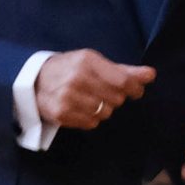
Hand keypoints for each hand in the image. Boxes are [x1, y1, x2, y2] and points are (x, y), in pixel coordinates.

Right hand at [34, 50, 155, 131]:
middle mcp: (78, 78)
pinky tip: (80, 108)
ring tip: (89, 100)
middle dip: (114, 98)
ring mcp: (68, 97)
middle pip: (117, 99)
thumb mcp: (94, 62)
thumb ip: (124, 70)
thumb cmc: (70, 69)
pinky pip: (92, 123)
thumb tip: (151, 74)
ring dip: (102, 109)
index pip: (123, 81)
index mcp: (87, 61)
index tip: (135, 91)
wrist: (33, 81)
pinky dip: (90, 118)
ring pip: (106, 113)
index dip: (134, 89)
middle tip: (102, 92)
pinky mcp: (61, 114)